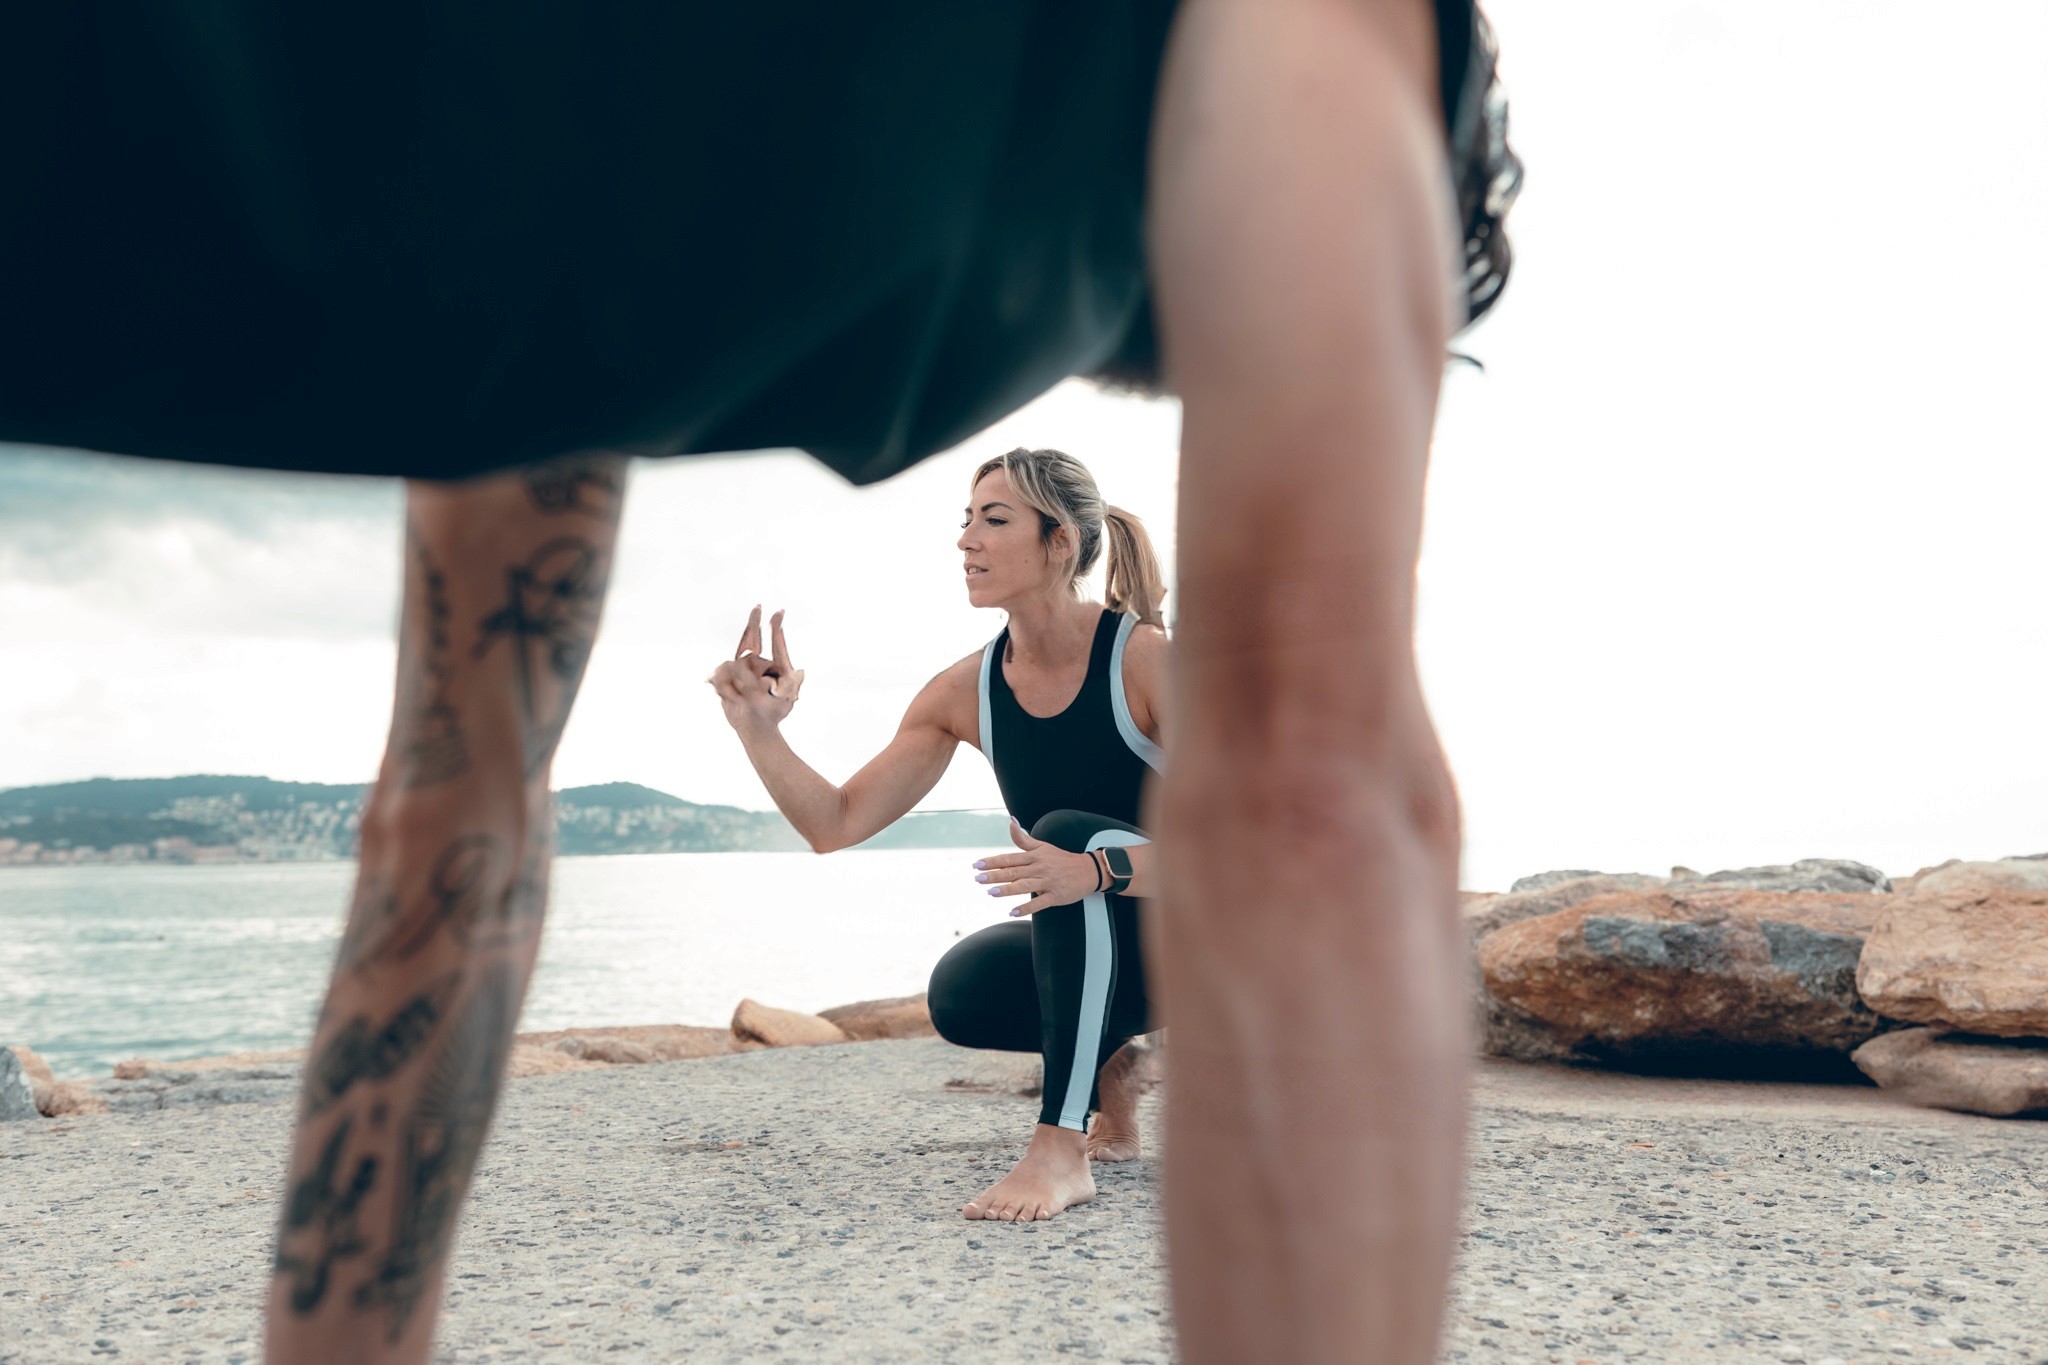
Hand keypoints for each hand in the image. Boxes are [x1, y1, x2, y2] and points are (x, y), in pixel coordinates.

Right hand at [707, 605, 805, 731]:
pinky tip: (734, 699)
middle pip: (753, 639)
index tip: (780, 612)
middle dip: (754, 623)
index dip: (777, 627)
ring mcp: (742, 669)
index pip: (777, 644)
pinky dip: (728, 688)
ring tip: (745, 700)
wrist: (756, 727)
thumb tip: (801, 672)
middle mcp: (758, 664)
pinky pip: (723, 676)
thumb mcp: (787, 700)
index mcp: (776, 666)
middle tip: (758, 607)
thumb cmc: (775, 713)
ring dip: (741, 682)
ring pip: (737, 664)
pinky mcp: (727, 678)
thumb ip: (792, 686)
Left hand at [973, 818, 1101, 915]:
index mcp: (1034, 856)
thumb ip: (1023, 838)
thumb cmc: (1061, 859)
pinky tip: (1012, 911)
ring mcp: (1047, 882)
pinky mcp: (1055, 895)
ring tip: (991, 893)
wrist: (1087, 870)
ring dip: (1007, 889)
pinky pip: (1039, 902)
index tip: (977, 865)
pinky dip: (1025, 908)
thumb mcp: (1042, 846)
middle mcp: (1039, 868)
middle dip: (995, 875)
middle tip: (978, 879)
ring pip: (1024, 886)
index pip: (1009, 858)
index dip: (992, 861)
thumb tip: (1011, 821)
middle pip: (1013, 871)